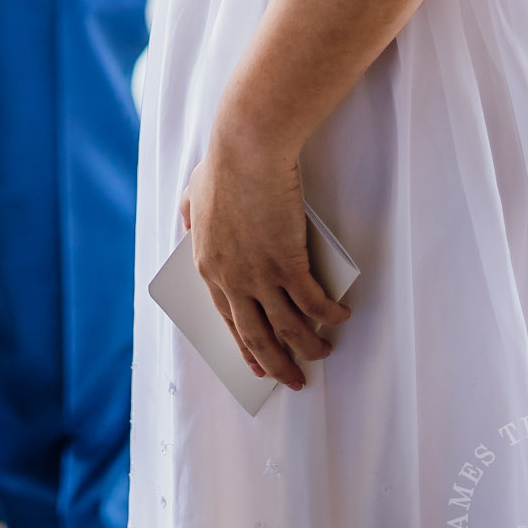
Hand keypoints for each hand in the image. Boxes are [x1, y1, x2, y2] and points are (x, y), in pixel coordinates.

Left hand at [180, 123, 350, 391]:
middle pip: (256, 335)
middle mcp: (232, 279)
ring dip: (309, 347)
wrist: (249, 148)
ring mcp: (260, 276)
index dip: (245, 345)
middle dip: (276, 362)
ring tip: (323, 354)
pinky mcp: (289, 265)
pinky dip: (329, 315)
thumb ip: (190, 213)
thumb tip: (186, 225)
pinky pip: (313, 303)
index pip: (227, 318)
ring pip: (288, 327)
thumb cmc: (225, 162)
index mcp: (208, 266)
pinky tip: (341, 317)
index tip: (257, 363)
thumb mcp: (195, 191)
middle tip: (292, 379)